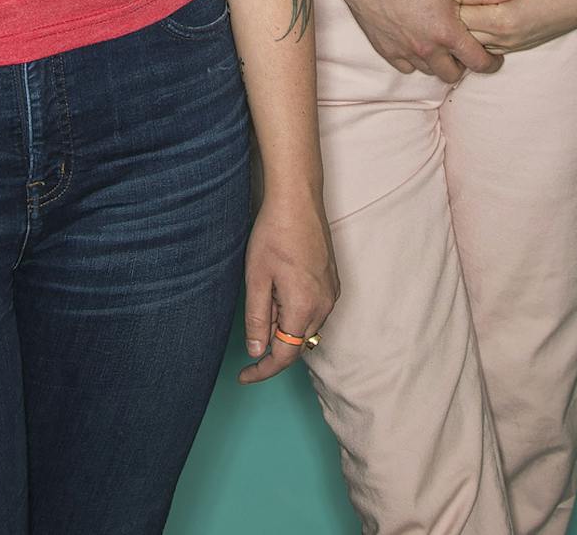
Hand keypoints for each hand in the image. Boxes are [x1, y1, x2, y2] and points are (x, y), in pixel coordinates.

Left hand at [239, 188, 336, 383]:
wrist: (298, 200)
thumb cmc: (274, 235)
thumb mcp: (256, 279)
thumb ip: (257, 319)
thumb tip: (257, 352)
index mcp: (305, 308)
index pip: (285, 356)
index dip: (262, 370)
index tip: (244, 375)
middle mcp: (324, 305)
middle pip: (297, 344)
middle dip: (272, 344)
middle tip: (250, 326)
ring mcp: (332, 293)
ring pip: (306, 328)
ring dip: (284, 326)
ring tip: (265, 297)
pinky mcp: (332, 282)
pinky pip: (314, 311)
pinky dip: (296, 312)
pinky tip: (280, 290)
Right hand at [329, 0, 514, 81]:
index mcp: (446, 32)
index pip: (478, 62)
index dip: (491, 63)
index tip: (494, 58)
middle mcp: (426, 49)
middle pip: (454, 74)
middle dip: (464, 65)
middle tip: (465, 48)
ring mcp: (405, 53)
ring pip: (431, 71)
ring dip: (440, 62)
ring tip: (441, 43)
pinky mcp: (387, 52)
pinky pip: (408, 67)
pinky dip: (416, 59)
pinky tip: (418, 42)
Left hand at [456, 0, 576, 52]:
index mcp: (501, 18)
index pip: (459, 18)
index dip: (447, 4)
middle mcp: (505, 38)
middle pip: (463, 36)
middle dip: (451, 20)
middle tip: (444, 2)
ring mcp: (514, 45)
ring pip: (475, 45)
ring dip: (465, 30)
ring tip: (459, 10)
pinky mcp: (521, 46)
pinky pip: (490, 46)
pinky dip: (479, 36)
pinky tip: (478, 19)